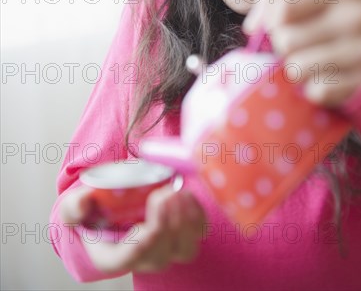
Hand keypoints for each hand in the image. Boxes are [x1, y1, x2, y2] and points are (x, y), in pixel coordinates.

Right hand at [59, 184, 205, 273]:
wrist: (109, 210)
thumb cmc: (91, 213)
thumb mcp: (72, 209)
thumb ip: (74, 206)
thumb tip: (84, 200)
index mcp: (114, 257)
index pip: (133, 256)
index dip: (145, 238)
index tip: (147, 213)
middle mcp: (143, 259)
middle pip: (164, 253)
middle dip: (167, 224)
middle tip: (164, 193)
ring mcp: (166, 249)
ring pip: (186, 248)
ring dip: (186, 220)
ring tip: (178, 191)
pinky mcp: (182, 235)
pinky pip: (198, 232)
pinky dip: (197, 214)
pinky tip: (187, 192)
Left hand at [243, 0, 360, 106]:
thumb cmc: (333, 17)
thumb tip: (254, 27)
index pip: (283, 5)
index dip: (270, 22)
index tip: (278, 26)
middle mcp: (357, 17)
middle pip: (285, 40)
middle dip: (282, 48)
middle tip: (297, 47)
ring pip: (297, 69)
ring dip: (297, 70)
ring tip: (311, 61)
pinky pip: (316, 92)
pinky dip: (315, 89)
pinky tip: (328, 77)